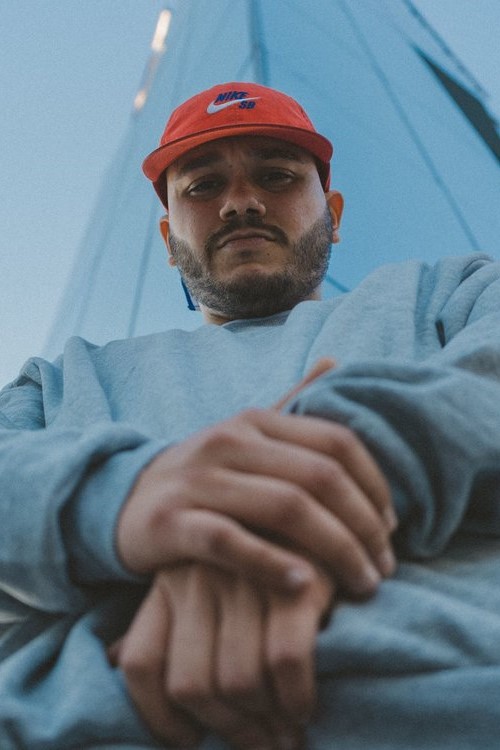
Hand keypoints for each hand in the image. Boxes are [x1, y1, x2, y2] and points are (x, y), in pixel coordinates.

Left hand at [112, 563, 332, 748]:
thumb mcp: (197, 579)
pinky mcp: (294, 581)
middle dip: (227, 729)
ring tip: (285, 733)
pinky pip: (284, 661)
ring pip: (237, 681)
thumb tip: (113, 658)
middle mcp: (198, 577)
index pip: (142, 665)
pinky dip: (295, 698)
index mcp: (167, 583)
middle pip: (191, 685)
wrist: (315, 512)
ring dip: (265, 724)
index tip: (190, 740)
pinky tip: (304, 706)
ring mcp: (244, 578)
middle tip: (260, 743)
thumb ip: (161, 621)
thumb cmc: (255, 559)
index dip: (158, 717)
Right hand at [117, 401, 394, 597]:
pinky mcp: (172, 521)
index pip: (337, 442)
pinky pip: (231, 542)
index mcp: (256, 420)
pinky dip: (273, 564)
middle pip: (319, 478)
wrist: (124, 502)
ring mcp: (198, 480)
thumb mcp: (245, 435)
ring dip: (336, 550)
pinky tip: (306, 587)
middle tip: (384, 569)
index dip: (376, 486)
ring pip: (285, 508)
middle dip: (364, 526)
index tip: (393, 529)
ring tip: (362, 584)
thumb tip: (335, 360)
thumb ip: (290, 401)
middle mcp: (229, 441)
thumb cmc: (205, 476)